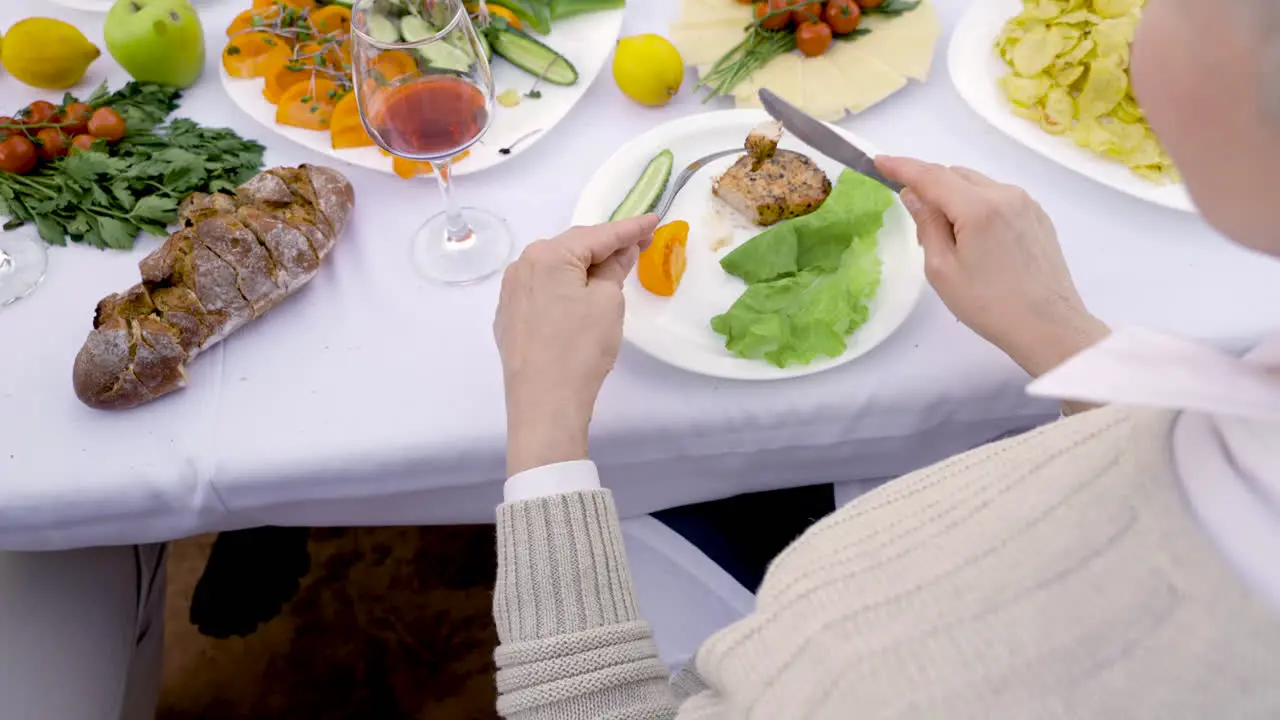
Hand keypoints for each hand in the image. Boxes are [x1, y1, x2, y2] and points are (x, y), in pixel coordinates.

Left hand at [494, 214, 658, 476]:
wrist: (544, 402)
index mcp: (548, 254)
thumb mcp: (608, 302)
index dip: (630, 228)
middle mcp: (523, 264)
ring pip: (556, 268)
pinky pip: (542, 289)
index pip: (598, 234)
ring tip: (612, 270)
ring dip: (584, 267)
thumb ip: (614, 268)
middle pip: (573, 247)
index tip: (653, 219)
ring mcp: (511, 291)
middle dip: (605, 246)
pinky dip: (564, 287)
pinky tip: (579, 296)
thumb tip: (621, 251)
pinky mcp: (509, 316)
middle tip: (638, 245)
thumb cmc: (581, 348)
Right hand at [876, 156, 1108, 377]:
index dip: (902, 167)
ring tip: (954, 242)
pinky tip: (981, 244)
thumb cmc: (989, 305)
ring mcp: (1026, 203)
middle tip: (921, 228)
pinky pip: (998, 198)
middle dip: (931, 189)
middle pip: (955, 175)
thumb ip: (926, 224)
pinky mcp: (1038, 216)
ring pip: (977, 185)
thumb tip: (914, 193)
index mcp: (978, 207)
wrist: (1049, 326)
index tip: (879, 161)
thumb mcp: (943, 269)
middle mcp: (1005, 194)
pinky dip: (978, 207)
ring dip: (955, 199)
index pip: (931, 176)